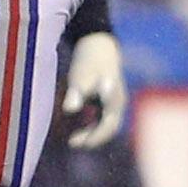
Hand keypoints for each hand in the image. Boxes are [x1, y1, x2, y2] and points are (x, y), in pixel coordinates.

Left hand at [62, 30, 128, 148]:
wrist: (97, 44)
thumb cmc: (88, 60)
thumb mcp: (80, 77)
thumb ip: (76, 93)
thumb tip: (69, 109)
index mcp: (114, 101)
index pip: (107, 127)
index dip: (92, 138)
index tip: (74, 143)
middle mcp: (118, 103)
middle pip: (108, 129)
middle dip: (92, 139)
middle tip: (72, 143)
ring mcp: (114, 101)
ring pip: (105, 125)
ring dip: (91, 133)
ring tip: (73, 138)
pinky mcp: (108, 99)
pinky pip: (102, 118)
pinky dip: (91, 125)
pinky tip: (77, 125)